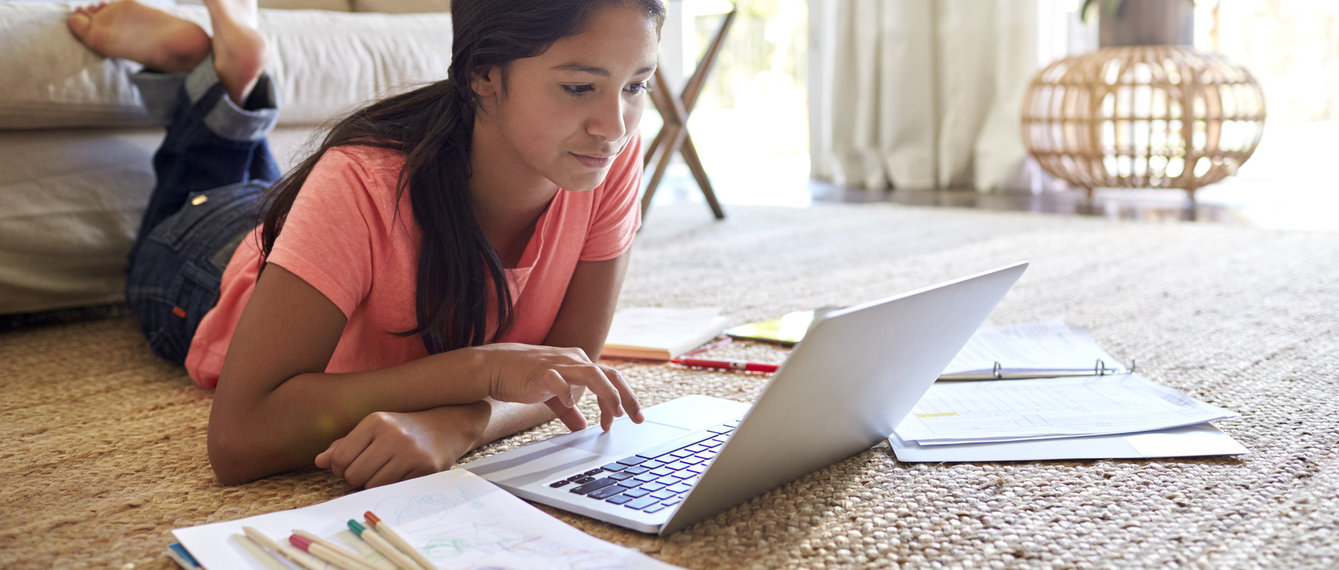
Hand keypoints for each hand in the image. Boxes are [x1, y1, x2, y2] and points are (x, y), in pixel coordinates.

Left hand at [314, 404, 488, 487]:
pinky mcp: (425, 468)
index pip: (340, 458)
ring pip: (372, 486)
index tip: (351, 465)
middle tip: (368, 471)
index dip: (340, 468)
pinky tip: (401, 474)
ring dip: (374, 484)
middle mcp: (392, 435)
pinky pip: (393, 490)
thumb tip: (320, 461)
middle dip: (356, 479)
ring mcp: (410, 452)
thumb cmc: (403, 430)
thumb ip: (345, 444)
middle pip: (354, 475)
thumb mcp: (374, 429)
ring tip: (385, 472)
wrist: (447, 427)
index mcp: (375, 421)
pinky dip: (392, 487)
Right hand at [474, 344, 642, 430]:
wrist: (496, 367)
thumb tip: (582, 428)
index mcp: (580, 363)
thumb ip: (568, 411)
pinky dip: (568, 393)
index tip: (625, 420)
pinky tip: (572, 406)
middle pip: (610, 375)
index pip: (611, 378)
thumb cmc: (525, 378)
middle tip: (637, 418)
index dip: (622, 399)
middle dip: (626, 397)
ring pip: (592, 374)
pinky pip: (558, 380)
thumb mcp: (553, 395)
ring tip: (614, 414)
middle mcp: (574, 360)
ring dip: (607, 394)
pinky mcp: (541, 372)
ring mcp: (558, 365)